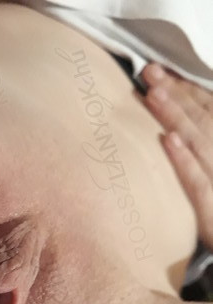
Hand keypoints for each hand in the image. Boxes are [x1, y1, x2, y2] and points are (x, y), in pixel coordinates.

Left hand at [142, 63, 212, 251]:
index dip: (186, 89)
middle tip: (149, 71)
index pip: (209, 110)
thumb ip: (201, 149)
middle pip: (202, 118)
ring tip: (153, 95)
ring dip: (176, 116)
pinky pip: (198, 181)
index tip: (162, 70)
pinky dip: (184, 160)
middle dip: (177, 93)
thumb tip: (174, 132)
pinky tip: (168, 141)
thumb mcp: (210, 173)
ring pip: (199, 142)